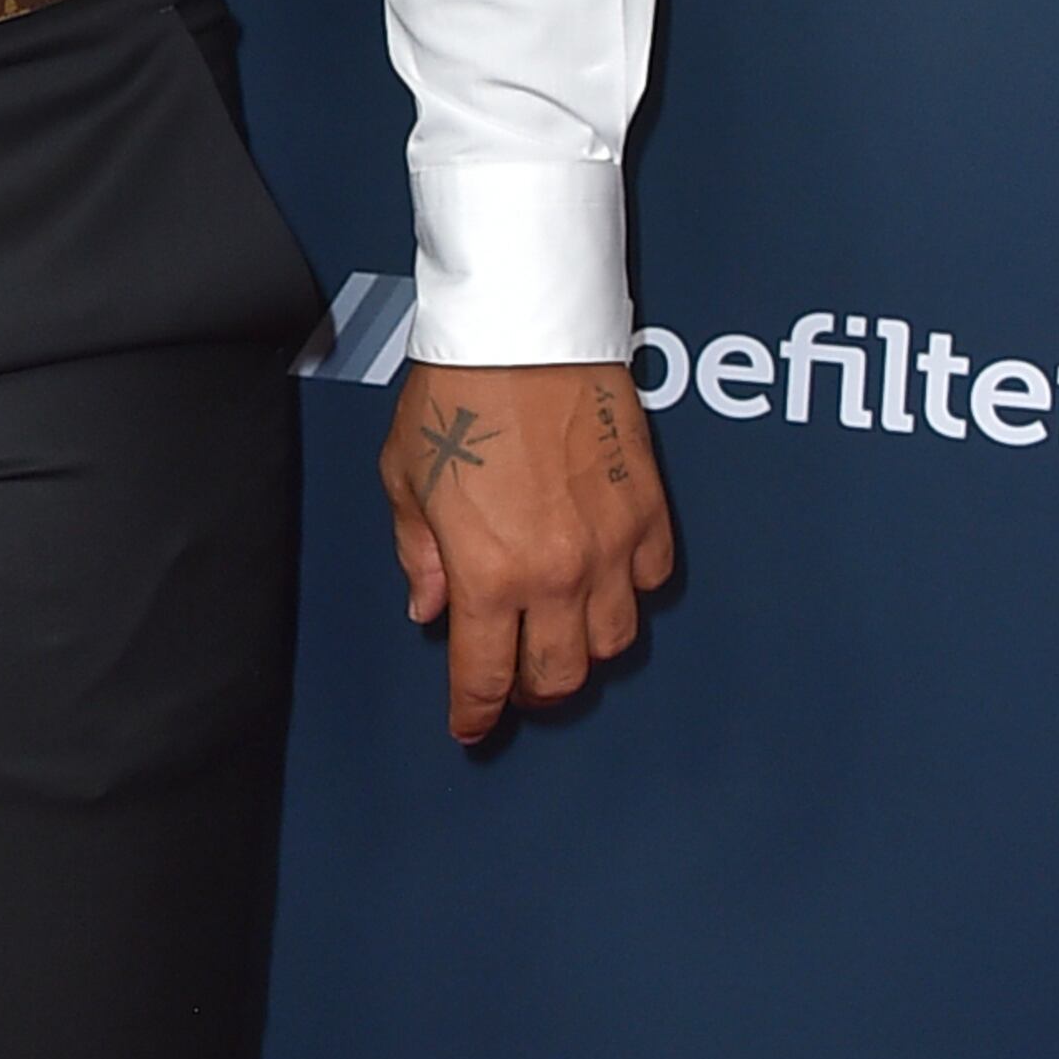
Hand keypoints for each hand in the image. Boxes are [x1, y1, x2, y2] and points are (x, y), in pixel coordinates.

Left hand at [379, 359, 675, 747]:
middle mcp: (557, 573)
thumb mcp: (406, 479)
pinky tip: (604, 578)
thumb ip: (420, 554)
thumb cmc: (457, 395)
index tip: (470, 726)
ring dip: (584, 648)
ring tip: (560, 633)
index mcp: (489, 574)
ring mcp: (612, 546)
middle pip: (560, 676)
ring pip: (614, 641)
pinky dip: (630, 592)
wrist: (524, 333)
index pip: (485, 677)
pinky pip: (652, 581)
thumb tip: (431, 606)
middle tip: (515, 682)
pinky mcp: (649, 511)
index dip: (475, 713)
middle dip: (532, 693)